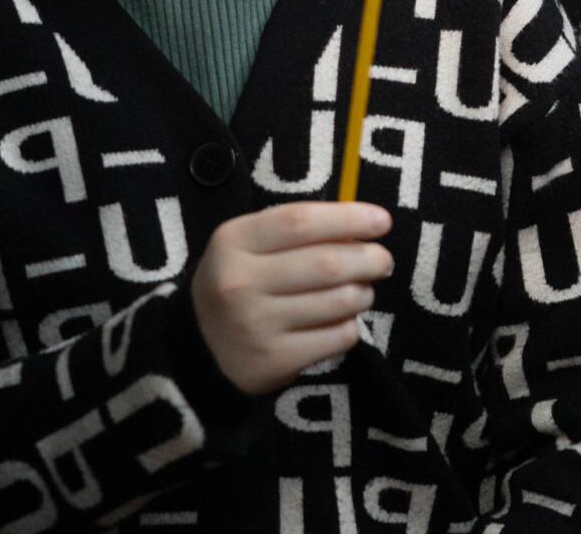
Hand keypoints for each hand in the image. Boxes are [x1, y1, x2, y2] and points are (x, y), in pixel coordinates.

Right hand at [189, 202, 392, 394]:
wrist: (198, 348)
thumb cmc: (238, 283)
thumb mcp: (248, 245)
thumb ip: (296, 231)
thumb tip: (361, 227)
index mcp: (233, 242)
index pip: (300, 221)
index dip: (348, 218)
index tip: (381, 220)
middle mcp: (239, 283)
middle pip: (327, 263)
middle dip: (368, 259)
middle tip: (383, 260)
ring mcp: (255, 326)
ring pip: (338, 302)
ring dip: (363, 293)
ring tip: (363, 290)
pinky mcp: (273, 362)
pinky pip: (336, 338)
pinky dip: (351, 327)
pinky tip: (342, 321)